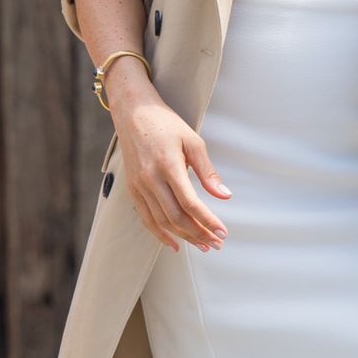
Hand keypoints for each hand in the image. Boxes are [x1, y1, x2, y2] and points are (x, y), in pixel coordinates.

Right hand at [106, 71, 229, 252]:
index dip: (207, 221)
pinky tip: (175, 244)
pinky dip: (160, 234)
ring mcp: (139, 186)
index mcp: (168, 165)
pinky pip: (146, 218)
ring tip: (203, 245)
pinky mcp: (132, 189)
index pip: (190, 203)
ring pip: (161, 221)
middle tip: (217, 243)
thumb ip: (208, 171)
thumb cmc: (166, 124)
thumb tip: (224, 196)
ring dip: (183, 237)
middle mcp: (150, 179)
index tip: (223, 232)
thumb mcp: (193, 141)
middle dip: (198, 234)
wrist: (133, 113)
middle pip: (176, 217)